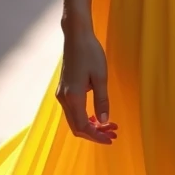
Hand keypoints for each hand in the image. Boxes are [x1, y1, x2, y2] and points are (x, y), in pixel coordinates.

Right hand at [56, 27, 117, 143]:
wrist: (76, 35)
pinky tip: (97, 114)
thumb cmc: (90, 52)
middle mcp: (64, 98)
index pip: (83, 126)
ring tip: (108, 125)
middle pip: (77, 126)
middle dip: (94, 133)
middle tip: (112, 133)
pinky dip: (85, 116)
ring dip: (90, 125)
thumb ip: (102, 100)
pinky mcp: (63, 89)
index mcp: (73, 97)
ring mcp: (62, 94)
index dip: (97, 136)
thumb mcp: (100, 76)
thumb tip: (104, 121)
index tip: (111, 138)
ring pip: (74, 119)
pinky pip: (73, 110)